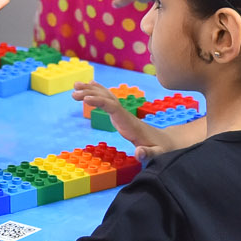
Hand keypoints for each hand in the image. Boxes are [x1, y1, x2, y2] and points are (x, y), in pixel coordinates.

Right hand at [69, 81, 195, 157]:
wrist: (166, 143)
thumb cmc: (161, 149)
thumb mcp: (158, 154)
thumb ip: (149, 154)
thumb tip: (138, 153)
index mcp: (130, 123)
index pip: (114, 108)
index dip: (100, 102)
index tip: (86, 100)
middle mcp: (125, 115)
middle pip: (107, 99)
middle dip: (91, 94)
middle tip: (74, 93)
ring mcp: (122, 114)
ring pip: (106, 98)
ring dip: (91, 91)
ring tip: (75, 87)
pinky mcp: (120, 117)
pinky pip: (107, 102)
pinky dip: (97, 93)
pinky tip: (89, 87)